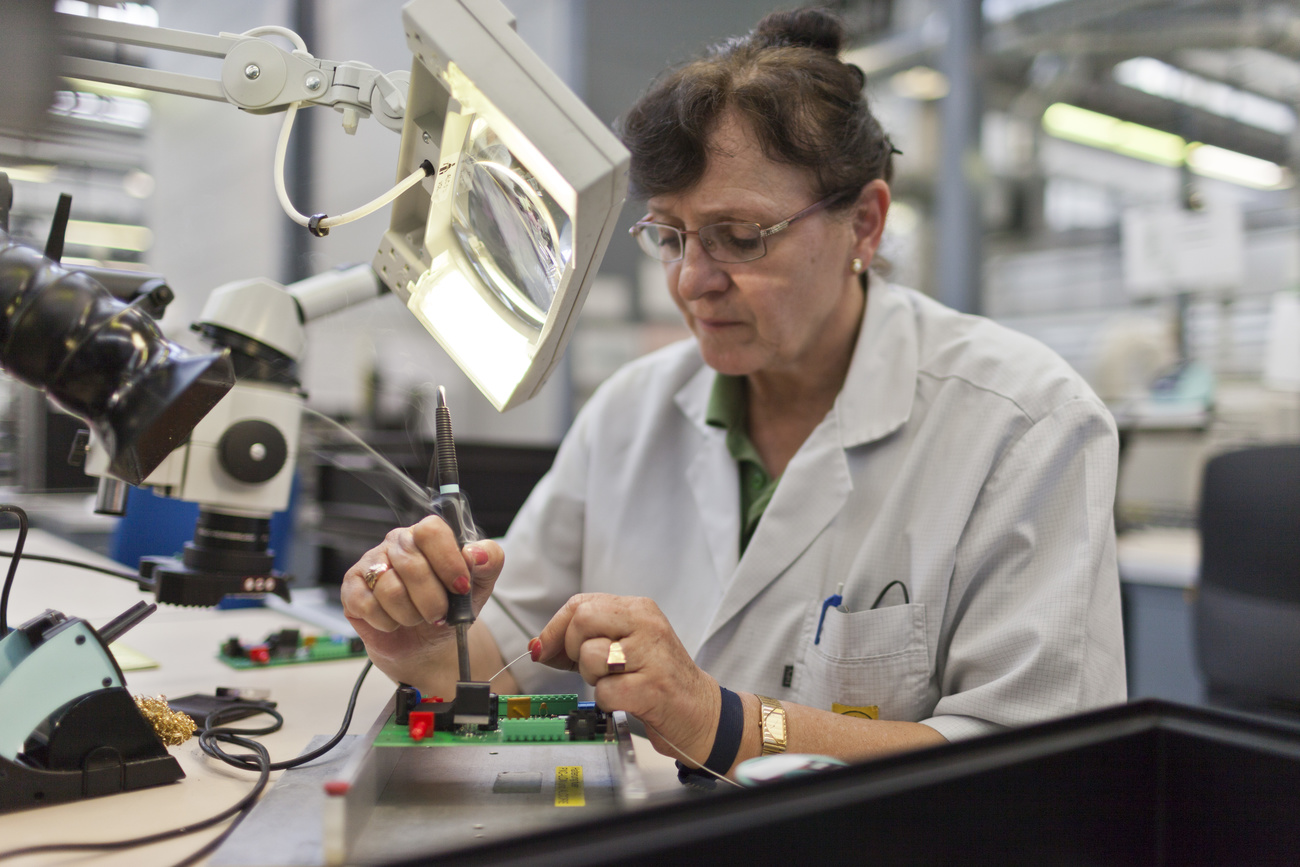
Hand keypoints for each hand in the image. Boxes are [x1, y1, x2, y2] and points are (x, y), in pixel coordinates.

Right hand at [341, 514, 503, 688]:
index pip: (431, 530)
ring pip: (390, 588)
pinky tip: (394, 622)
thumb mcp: (478, 586)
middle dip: (432, 599)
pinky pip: (367, 605)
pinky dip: (387, 622)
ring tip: (417, 617)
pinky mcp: (351, 589)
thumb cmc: (450, 608)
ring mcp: (371, 564)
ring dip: (411, 614)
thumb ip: (489, 561)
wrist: (427, 644)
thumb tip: (477, 553)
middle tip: (440, 614)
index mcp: (426, 536)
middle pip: (411, 564)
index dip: (447, 560)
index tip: (461, 587)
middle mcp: (396, 544)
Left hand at [531, 593, 720, 764]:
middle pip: (582, 620)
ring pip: (590, 656)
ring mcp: (651, 656)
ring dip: (593, 679)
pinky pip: (604, 692)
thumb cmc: (655, 676)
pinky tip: (626, 700)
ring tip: (617, 682)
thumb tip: (538, 646)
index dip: (555, 629)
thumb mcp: (624, 645)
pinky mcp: (652, 688)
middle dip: (574, 650)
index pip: (580, 603)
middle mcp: (646, 625)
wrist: (699, 710)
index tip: (547, 650)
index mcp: (638, 609)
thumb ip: (584, 640)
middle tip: (593, 668)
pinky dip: (607, 701)